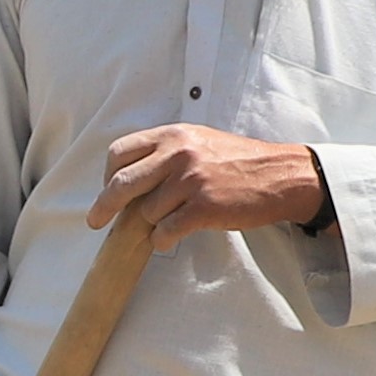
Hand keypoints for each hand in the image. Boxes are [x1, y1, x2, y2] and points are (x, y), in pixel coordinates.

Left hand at [95, 124, 326, 239]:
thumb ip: (165, 152)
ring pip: (145, 212)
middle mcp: (178, 154)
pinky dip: (162, 240)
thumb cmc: (237, 160)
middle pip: (121, 183)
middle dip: (104, 206)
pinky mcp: (203, 208)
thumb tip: (128, 177)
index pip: (119, 152)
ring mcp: (190, 181)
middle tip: (95, 221)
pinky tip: (170, 238)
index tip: (108, 188)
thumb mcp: (198, 141)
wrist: (279, 175)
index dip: (108, 174)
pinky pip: (164, 231)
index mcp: (173, 135)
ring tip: (169, 222)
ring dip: (151, 223)